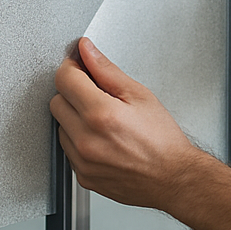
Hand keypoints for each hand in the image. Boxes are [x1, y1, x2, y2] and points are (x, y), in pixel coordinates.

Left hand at [50, 38, 201, 209]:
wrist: (173, 178)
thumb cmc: (163, 140)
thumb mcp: (139, 95)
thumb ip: (106, 70)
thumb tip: (87, 52)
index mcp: (100, 114)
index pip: (64, 78)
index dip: (72, 67)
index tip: (80, 66)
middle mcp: (86, 140)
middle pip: (56, 101)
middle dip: (73, 92)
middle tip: (96, 94)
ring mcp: (82, 161)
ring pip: (60, 126)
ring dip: (74, 118)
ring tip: (104, 121)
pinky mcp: (82, 175)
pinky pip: (68, 149)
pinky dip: (79, 140)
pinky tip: (102, 139)